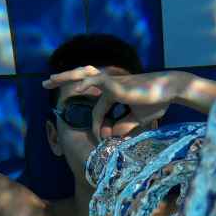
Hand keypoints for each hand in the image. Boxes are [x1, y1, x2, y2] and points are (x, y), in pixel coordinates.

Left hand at [42, 66, 180, 141]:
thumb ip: (124, 125)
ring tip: (49, 81)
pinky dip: (87, 91)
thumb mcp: (138, 118)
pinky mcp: (115, 86)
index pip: (97, 108)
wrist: (169, 90)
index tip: (100, 136)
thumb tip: (112, 133)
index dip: (96, 123)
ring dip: (65, 79)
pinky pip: (97, 89)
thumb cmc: (156, 102)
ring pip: (83, 80)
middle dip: (63, 81)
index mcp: (114, 92)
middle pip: (81, 82)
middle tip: (46, 82)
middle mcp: (110, 85)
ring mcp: (111, 84)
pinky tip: (76, 90)